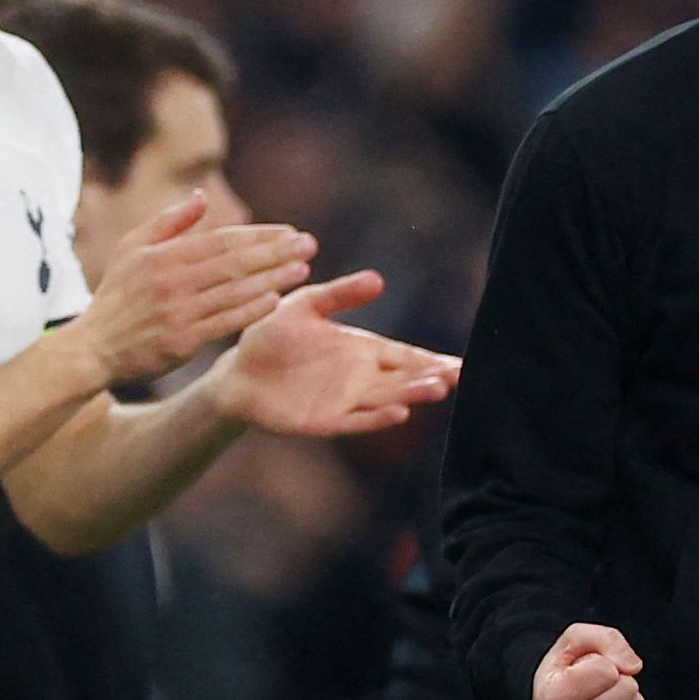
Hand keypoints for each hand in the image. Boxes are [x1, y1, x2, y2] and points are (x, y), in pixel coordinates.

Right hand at [81, 197, 316, 388]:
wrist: (93, 347)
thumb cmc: (116, 296)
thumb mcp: (131, 249)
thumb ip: (168, 222)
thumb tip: (201, 195)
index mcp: (162, 255)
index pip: (221, 240)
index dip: (258, 235)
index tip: (290, 231)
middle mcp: (171, 280)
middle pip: (233, 262)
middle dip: (275, 251)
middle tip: (309, 244)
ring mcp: (177, 311)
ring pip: (233, 290)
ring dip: (272, 278)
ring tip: (302, 269)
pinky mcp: (181, 341)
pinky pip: (223, 322)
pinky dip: (250, 310)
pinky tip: (276, 301)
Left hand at [187, 269, 453, 438]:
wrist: (237, 372)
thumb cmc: (271, 336)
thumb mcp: (306, 305)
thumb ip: (340, 295)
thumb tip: (379, 279)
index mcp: (360, 349)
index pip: (405, 355)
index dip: (432, 359)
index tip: (461, 362)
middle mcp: (359, 377)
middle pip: (404, 378)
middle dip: (431, 377)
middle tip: (460, 375)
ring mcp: (345, 401)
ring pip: (388, 399)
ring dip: (413, 395)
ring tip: (439, 389)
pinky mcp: (325, 420)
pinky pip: (357, 420)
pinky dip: (378, 418)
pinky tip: (400, 412)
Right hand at [535, 622, 648, 699]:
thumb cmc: (566, 668)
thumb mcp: (576, 639)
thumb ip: (607, 639)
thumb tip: (634, 666)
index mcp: (553, 698)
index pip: (607, 670)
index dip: (602, 662)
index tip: (585, 669)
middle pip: (626, 688)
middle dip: (618, 678)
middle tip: (597, 684)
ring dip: (625, 696)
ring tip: (602, 697)